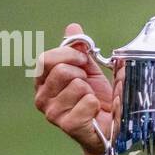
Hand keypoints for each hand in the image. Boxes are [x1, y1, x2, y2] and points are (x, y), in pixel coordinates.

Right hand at [34, 22, 115, 154]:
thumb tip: (72, 27)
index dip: (68, 55)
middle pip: (60, 70)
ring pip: (76, 85)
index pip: (45, 59)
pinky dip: (97, 104)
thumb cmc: (98, 99)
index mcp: (43, 82)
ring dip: (90, 90)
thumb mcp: (89, 70)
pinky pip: (87, 101)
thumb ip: (79, 50)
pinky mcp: (68, 125)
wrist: (112, 128)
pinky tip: (95, 112)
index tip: (83, 60)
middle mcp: (42, 98)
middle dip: (82, 74)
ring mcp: (53, 113)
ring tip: (91, 100)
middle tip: (88, 85)